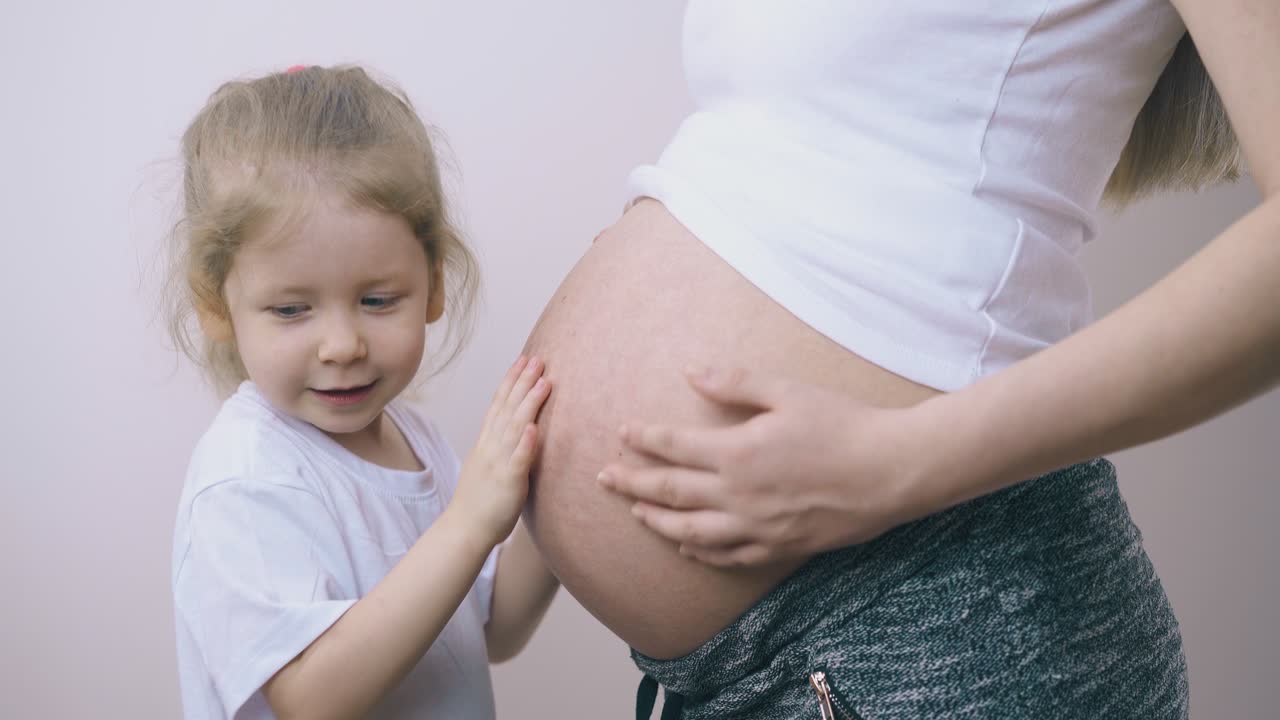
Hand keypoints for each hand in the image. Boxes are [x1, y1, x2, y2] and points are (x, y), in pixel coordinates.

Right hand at [454, 356, 550, 546]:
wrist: (464, 529)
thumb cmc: (480, 502)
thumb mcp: (488, 465)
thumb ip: (501, 447)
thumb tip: (517, 431)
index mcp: (487, 443)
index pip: (499, 403)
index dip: (512, 380)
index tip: (524, 360)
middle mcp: (491, 447)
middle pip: (508, 407)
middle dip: (523, 381)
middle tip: (538, 359)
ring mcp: (498, 463)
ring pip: (515, 427)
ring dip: (529, 403)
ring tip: (544, 382)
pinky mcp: (508, 482)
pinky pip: (518, 459)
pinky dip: (525, 442)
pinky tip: (534, 427)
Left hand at [597, 366, 935, 567]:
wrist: (891, 471)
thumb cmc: (843, 423)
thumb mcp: (788, 391)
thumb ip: (735, 382)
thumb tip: (691, 372)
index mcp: (738, 453)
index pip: (674, 446)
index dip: (643, 438)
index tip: (622, 432)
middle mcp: (739, 496)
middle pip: (670, 491)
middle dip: (632, 482)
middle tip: (604, 478)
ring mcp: (757, 527)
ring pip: (690, 531)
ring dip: (657, 520)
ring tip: (634, 511)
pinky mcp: (778, 546)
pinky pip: (727, 555)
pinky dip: (699, 551)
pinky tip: (685, 545)